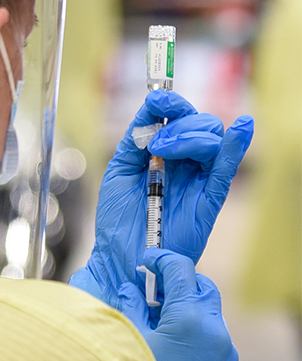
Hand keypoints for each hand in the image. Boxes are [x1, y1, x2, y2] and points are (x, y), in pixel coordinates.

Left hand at [70, 91, 252, 305]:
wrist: (119, 259)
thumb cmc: (119, 218)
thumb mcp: (120, 169)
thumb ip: (135, 138)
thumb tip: (152, 106)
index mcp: (166, 154)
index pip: (181, 118)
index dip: (172, 104)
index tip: (157, 101)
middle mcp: (186, 164)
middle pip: (202, 125)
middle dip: (178, 124)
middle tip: (154, 143)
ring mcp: (199, 182)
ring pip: (212, 142)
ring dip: (188, 137)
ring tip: (161, 152)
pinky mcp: (208, 202)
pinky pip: (225, 172)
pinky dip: (234, 148)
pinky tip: (242, 129)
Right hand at [118, 247, 238, 360]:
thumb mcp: (131, 341)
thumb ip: (131, 307)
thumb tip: (129, 289)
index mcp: (188, 317)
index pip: (180, 268)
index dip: (161, 259)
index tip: (147, 262)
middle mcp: (214, 329)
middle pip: (201, 286)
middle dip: (178, 283)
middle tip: (153, 292)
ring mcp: (225, 350)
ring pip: (209, 312)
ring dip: (187, 308)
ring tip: (160, 324)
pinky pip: (215, 338)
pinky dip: (196, 332)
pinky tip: (174, 349)